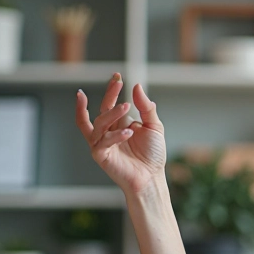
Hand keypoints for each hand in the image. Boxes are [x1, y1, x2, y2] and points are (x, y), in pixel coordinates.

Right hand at [75, 73, 166, 195]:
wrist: (152, 177)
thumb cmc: (153, 154)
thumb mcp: (154, 126)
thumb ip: (146, 107)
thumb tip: (136, 86)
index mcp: (118, 125)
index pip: (110, 104)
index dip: (112, 90)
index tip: (117, 76)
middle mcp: (108, 132)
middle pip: (102, 110)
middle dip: (109, 95)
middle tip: (118, 83)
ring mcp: (102, 144)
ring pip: (99, 124)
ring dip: (112, 114)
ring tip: (126, 107)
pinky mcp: (101, 156)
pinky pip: (101, 142)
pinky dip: (114, 136)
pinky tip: (129, 132)